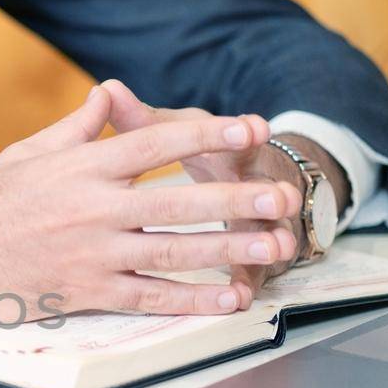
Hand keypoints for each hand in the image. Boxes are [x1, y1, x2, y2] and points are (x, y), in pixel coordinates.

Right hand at [0, 87, 301, 332]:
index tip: (249, 125)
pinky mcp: (90, 293)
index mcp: (83, 167)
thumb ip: (77, 128)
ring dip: (229, 249)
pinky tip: (231, 297)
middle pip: (177, 201)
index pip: (156, 144)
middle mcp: (93, 209)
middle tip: (283, 195)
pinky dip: (193, 299)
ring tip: (274, 245)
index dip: (207, 133)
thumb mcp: (29, 152)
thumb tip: (109, 94)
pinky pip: (151, 297)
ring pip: (173, 251)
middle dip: (236, 198)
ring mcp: (94, 255)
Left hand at [99, 80, 352, 292]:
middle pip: (256, 188)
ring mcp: (256, 221)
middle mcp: (249, 182)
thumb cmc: (207, 149)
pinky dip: (246, 282)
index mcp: (226, 148)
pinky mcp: (253, 255)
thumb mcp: (178, 129)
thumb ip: (142, 120)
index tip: (254, 128)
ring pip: (261, 231)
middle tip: (281, 198)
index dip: (241, 133)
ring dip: (266, 241)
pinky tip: (241, 297)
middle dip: (266, 193)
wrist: (259, 178)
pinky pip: (250, 272)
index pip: (233, 137)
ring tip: (276, 249)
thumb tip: (106, 90)